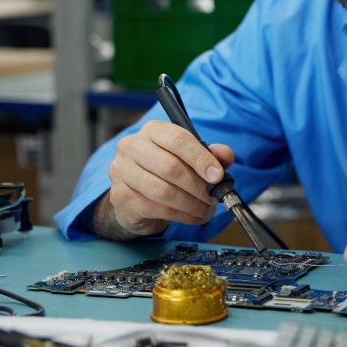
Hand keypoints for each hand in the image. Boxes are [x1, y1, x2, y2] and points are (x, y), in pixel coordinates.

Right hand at [96, 119, 234, 238]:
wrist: (136, 196)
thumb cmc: (166, 172)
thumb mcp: (191, 159)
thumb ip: (210, 155)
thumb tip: (226, 155)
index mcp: (153, 130)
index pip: (178, 139)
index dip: (201, 158)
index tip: (218, 175)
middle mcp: (132, 146)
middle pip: (171, 167)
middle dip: (198, 186)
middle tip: (214, 197)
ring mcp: (122, 171)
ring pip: (163, 191)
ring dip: (191, 204)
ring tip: (206, 209)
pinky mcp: (120, 196)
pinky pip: (156, 208)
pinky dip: (181, 215)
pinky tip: (193, 216)